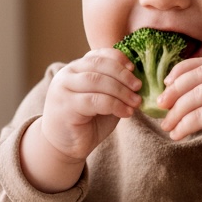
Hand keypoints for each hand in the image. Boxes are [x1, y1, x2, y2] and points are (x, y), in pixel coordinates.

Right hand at [21, 49, 140, 191]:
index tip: (134, 68)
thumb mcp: (104, 99)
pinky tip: (126, 113)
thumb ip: (115, 86)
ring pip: (97, 81)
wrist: (64, 146)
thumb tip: (138, 79)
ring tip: (135, 102)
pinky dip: (114, 105)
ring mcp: (63, 88)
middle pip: (99, 65)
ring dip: (121, 91)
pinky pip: (94, 100)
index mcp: (76, 68)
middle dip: (122, 75)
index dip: (118, 58)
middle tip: (138, 87)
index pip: (98, 55)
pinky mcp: (65, 106)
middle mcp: (67, 74)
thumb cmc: (87, 122)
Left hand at [158, 57, 201, 159]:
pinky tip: (177, 134)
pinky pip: (198, 117)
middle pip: (195, 78)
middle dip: (173, 92)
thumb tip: (174, 88)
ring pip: (194, 98)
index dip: (180, 71)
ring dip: (175, 113)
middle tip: (160, 105)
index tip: (166, 83)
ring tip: (166, 125)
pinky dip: (183, 126)